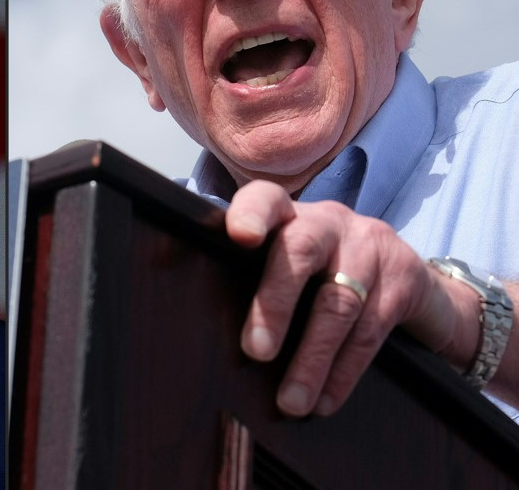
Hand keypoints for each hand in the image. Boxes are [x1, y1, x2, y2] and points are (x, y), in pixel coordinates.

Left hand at [225, 180, 476, 416]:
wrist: (409, 278)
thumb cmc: (320, 274)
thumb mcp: (286, 261)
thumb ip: (247, 274)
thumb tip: (191, 311)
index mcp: (290, 215)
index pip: (266, 199)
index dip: (252, 212)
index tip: (239, 236)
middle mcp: (329, 221)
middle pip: (301, 250)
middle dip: (275, 303)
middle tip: (255, 351)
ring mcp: (370, 246)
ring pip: (338, 302)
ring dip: (312, 359)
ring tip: (290, 401)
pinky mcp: (403, 280)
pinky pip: (370, 331)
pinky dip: (343, 372)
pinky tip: (324, 400)